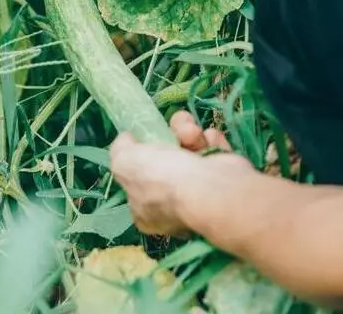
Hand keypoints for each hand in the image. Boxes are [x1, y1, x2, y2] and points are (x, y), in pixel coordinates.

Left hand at [109, 111, 253, 235]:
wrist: (211, 188)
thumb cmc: (163, 179)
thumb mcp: (125, 163)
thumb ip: (120, 150)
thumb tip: (126, 139)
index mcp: (146, 211)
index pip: (137, 182)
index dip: (139, 159)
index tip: (141, 140)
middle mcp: (172, 205)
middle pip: (164, 159)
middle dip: (168, 138)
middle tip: (173, 132)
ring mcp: (199, 191)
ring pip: (189, 149)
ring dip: (189, 133)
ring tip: (193, 134)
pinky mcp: (222, 177)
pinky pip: (211, 150)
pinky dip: (211, 140)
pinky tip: (210, 141)